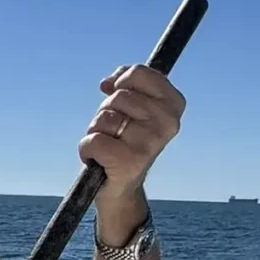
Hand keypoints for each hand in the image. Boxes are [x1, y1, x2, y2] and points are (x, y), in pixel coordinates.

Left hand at [79, 63, 185, 201]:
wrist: (121, 187)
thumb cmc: (124, 143)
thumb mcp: (132, 108)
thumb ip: (127, 85)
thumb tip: (108, 83)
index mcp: (173, 105)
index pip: (138, 73)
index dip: (120, 81)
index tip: (114, 91)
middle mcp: (167, 123)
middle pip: (118, 96)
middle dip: (106, 112)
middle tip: (113, 132)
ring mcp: (149, 142)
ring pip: (104, 118)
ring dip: (96, 131)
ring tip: (107, 145)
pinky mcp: (129, 161)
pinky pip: (93, 140)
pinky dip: (86, 149)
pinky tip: (97, 159)